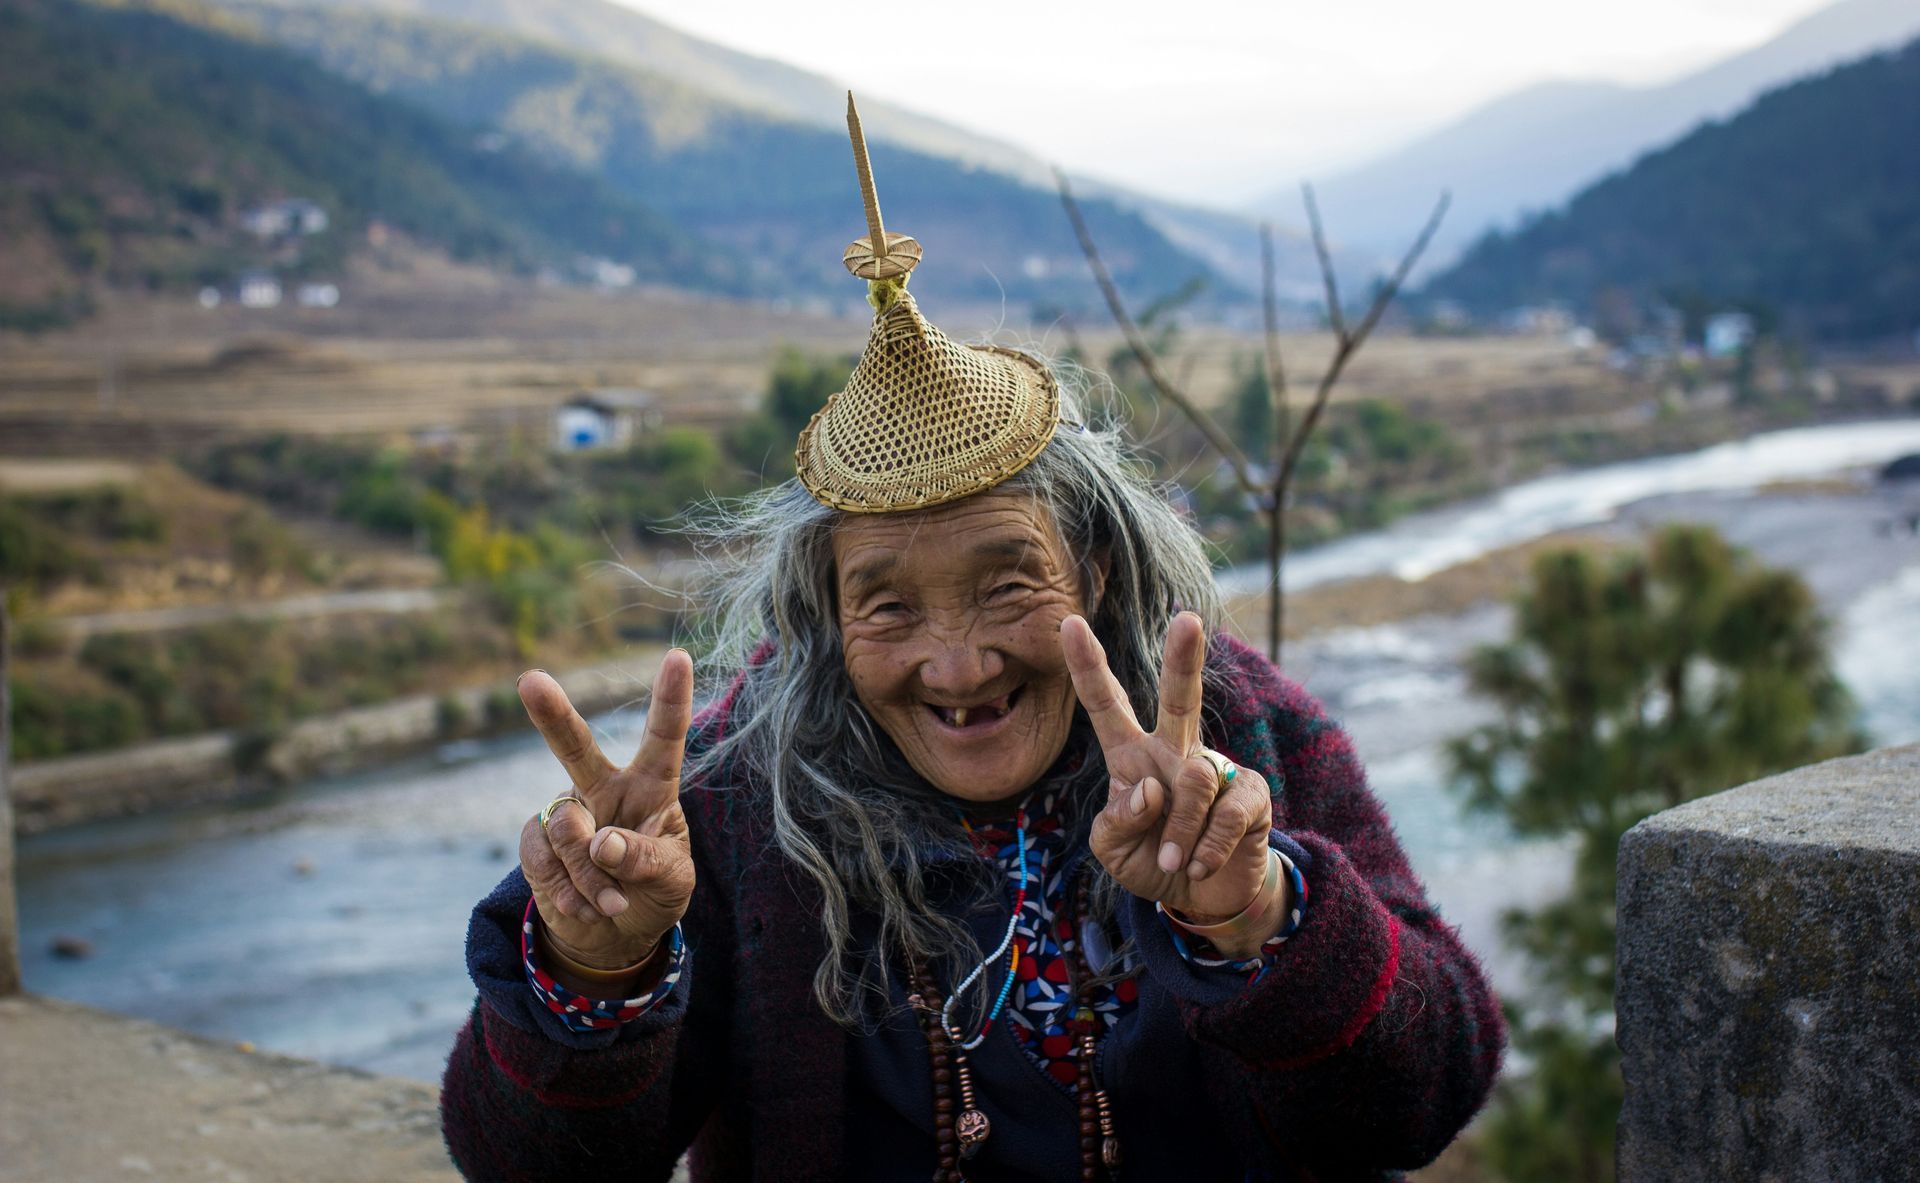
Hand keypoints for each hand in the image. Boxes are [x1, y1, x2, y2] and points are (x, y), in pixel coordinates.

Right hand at [516, 650, 695, 973]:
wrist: (614, 935)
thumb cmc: (655, 893)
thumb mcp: (672, 880)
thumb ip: (646, 858)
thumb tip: (602, 842)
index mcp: (652, 786)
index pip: (663, 737)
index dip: (670, 698)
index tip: (678, 657)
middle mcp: (604, 789)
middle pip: (577, 748)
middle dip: (553, 716)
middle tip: (532, 682)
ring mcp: (566, 813)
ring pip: (568, 832)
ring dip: (592, 878)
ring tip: (612, 901)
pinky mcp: (537, 842)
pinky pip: (543, 860)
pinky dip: (567, 891)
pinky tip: (584, 906)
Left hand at [1062, 613, 1274, 925]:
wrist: (1204, 899)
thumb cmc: (1150, 862)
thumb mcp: (1111, 848)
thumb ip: (1116, 819)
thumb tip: (1150, 787)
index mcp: (1131, 756)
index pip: (1107, 705)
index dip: (1087, 666)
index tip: (1069, 624)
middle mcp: (1174, 751)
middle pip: (1179, 697)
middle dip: (1184, 658)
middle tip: (1188, 619)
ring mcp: (1216, 768)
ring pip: (1192, 782)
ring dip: (1177, 835)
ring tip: (1175, 862)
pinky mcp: (1250, 793)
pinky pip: (1225, 814)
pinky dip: (1206, 850)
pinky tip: (1199, 865)